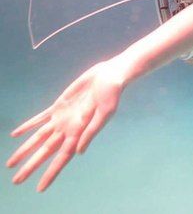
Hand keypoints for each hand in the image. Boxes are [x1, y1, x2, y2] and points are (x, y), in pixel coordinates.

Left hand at [6, 60, 125, 190]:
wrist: (108, 76)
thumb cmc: (111, 95)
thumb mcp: (105, 113)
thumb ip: (91, 131)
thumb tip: (78, 152)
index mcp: (79, 133)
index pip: (62, 157)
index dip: (51, 173)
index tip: (40, 188)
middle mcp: (68, 129)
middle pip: (45, 151)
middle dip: (31, 166)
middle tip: (16, 180)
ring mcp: (62, 118)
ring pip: (38, 137)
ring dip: (25, 150)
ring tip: (10, 163)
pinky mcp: (59, 106)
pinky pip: (39, 118)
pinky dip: (27, 126)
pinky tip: (16, 134)